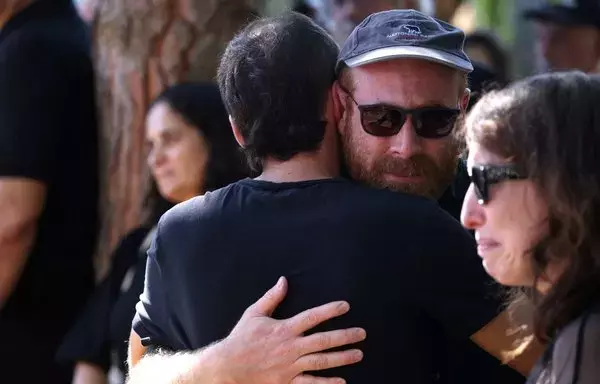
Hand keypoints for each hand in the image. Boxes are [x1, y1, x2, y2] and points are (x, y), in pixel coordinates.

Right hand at [213, 277, 364, 383]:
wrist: (228, 367)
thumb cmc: (241, 339)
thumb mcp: (254, 314)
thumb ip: (271, 297)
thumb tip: (283, 280)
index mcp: (284, 329)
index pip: (312, 317)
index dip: (330, 310)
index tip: (345, 306)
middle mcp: (291, 347)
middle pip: (323, 340)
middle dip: (345, 336)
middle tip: (362, 333)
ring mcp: (290, 366)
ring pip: (321, 361)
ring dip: (342, 358)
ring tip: (358, 354)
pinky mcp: (287, 381)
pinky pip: (310, 383)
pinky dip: (326, 383)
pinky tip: (342, 381)